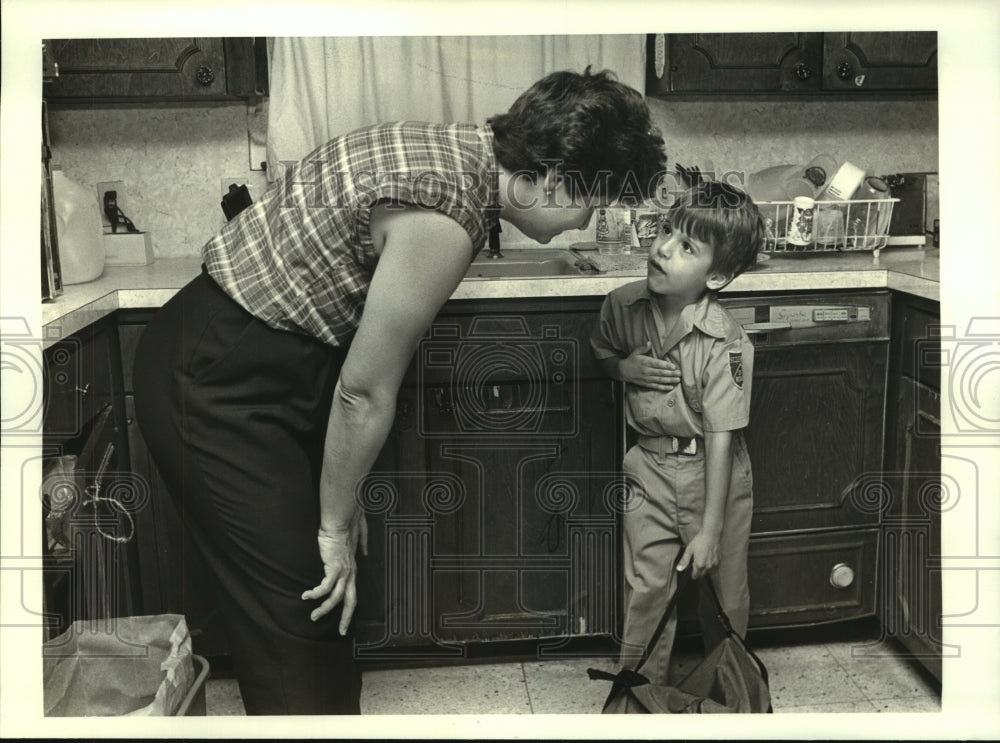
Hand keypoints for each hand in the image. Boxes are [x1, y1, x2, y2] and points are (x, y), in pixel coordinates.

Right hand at [302, 511, 367, 633]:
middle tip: (340, 632)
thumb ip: (361, 545)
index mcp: (353, 569)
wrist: (340, 521)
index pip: (353, 593)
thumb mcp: (354, 540)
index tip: (345, 620)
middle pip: (351, 601)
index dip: (350, 608)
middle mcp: (350, 573)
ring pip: (335, 598)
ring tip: (313, 616)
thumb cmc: (345, 527)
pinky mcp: (334, 567)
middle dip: (346, 618)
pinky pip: (324, 587)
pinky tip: (306, 595)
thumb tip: (364, 552)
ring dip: (324, 609)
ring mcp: (343, 571)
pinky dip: (315, 594)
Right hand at [617, 341, 679, 390]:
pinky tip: (670, 387)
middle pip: (661, 373)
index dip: (666, 366)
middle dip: (671, 374)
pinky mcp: (646, 384)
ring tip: (677, 380)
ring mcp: (646, 378)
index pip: (657, 364)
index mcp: (645, 362)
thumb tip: (649, 342)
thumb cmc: (631, 360)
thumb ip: (644, 348)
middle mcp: (646, 371)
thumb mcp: (636, 352)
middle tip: (680, 373)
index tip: (674, 366)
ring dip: (669, 380)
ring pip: (660, 380)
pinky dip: (663, 387)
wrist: (622, 371)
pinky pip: (656, 386)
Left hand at [677, 530, 719, 579]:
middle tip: (695, 561)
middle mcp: (708, 567)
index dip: (691, 574)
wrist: (711, 534)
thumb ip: (684, 561)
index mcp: (699, 565)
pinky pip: (713, 567)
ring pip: (707, 571)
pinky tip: (707, 557)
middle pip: (701, 575)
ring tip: (701, 559)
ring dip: (704, 569)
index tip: (690, 568)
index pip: (695, 576)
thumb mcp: (689, 550)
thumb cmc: (699, 541)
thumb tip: (678, 569)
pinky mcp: (718, 561)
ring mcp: (714, 564)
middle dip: (698, 571)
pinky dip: (709, 565)